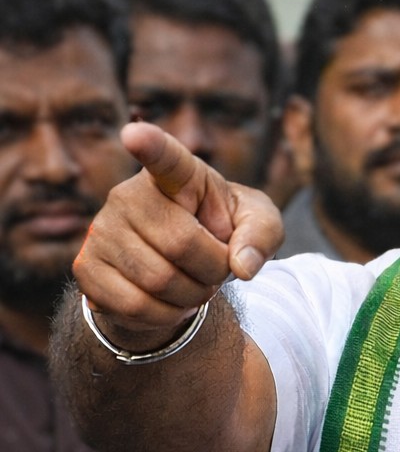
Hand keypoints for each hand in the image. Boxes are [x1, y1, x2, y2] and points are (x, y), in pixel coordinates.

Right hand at [73, 123, 283, 349]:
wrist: (180, 267)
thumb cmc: (221, 232)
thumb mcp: (258, 225)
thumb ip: (262, 235)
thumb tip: (242, 266)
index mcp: (178, 175)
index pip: (165, 157)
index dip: (150, 145)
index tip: (135, 134)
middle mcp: (128, 195)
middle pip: (181, 244)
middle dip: (212, 271)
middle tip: (215, 270)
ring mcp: (102, 231)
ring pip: (158, 281)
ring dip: (191, 297)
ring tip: (194, 284)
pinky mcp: (86, 268)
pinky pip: (134, 306)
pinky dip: (165, 316)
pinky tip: (169, 302)